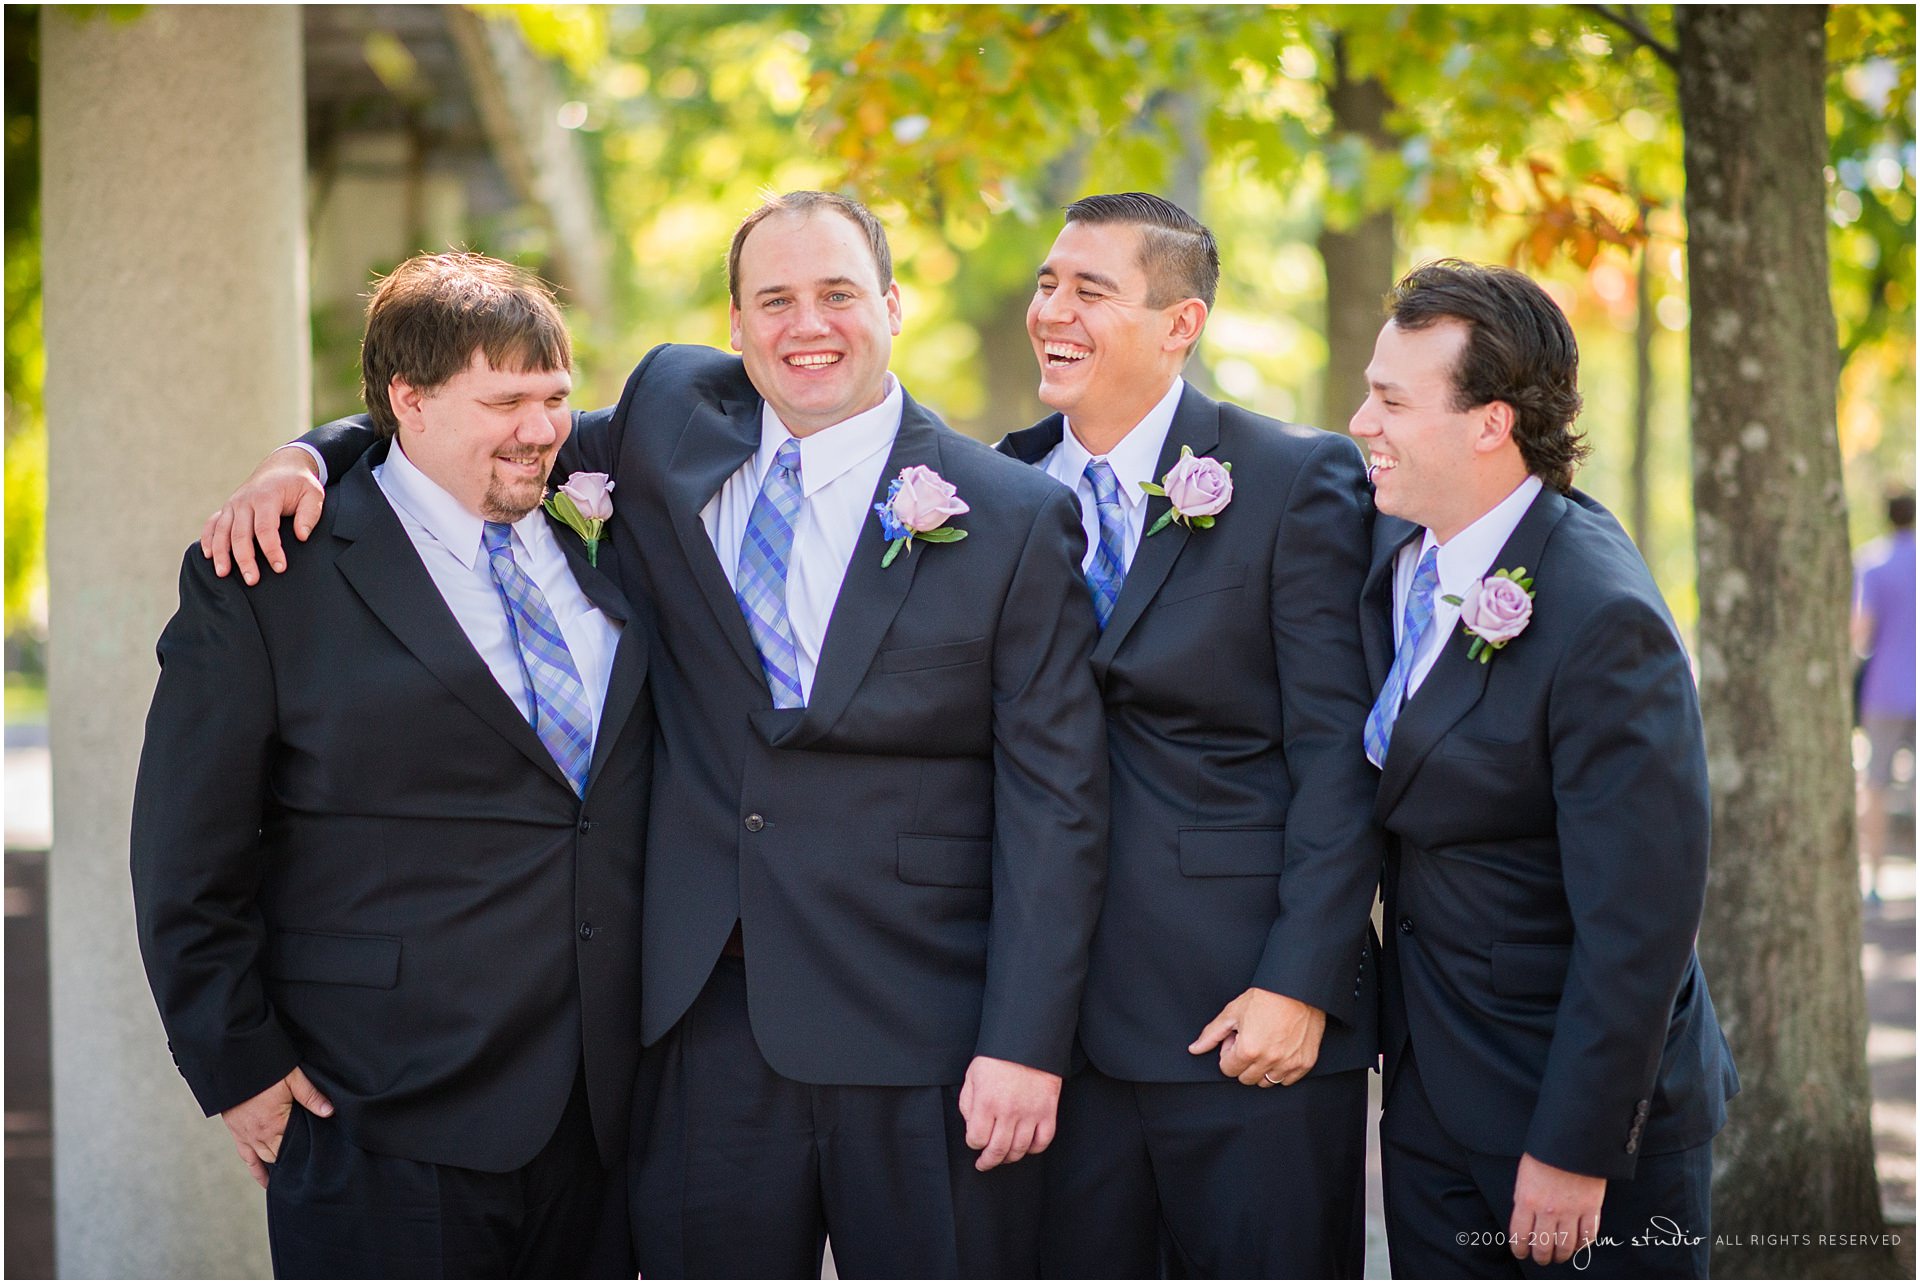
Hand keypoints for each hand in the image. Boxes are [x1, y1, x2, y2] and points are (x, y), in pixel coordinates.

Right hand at [199, 446, 325, 583]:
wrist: (281, 467)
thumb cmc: (299, 483)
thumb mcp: (313, 493)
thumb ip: (310, 514)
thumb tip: (302, 536)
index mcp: (266, 497)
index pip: (266, 528)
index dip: (271, 550)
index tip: (279, 567)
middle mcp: (245, 501)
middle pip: (240, 534)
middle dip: (245, 559)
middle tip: (252, 580)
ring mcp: (233, 505)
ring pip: (222, 531)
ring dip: (221, 554)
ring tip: (223, 574)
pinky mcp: (227, 509)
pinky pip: (212, 524)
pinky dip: (207, 539)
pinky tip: (207, 555)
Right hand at [218, 1067, 333, 1188]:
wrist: (233, 1063)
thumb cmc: (264, 1068)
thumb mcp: (292, 1078)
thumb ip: (311, 1096)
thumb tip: (329, 1112)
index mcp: (275, 1123)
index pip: (295, 1147)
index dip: (306, 1153)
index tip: (318, 1159)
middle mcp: (259, 1135)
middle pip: (280, 1156)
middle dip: (294, 1159)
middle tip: (310, 1165)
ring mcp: (246, 1136)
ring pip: (265, 1159)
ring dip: (278, 1164)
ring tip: (293, 1174)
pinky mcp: (236, 1134)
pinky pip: (247, 1158)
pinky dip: (257, 1170)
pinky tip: (266, 1181)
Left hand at [957, 1055, 1060, 1171]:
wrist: (1029, 1041)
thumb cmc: (998, 1057)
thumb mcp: (973, 1076)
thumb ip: (968, 1103)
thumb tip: (972, 1127)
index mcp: (986, 1102)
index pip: (976, 1139)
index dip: (973, 1143)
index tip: (975, 1140)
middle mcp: (1008, 1111)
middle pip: (997, 1150)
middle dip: (988, 1161)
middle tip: (984, 1164)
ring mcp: (1030, 1113)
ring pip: (1020, 1149)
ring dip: (1009, 1157)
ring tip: (1004, 1156)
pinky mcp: (1048, 1111)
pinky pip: (1043, 1141)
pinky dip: (1034, 1148)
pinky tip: (1026, 1146)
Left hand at [1188, 987, 1325, 1085]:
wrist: (1298, 988)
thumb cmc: (1265, 997)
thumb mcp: (1233, 1012)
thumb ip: (1211, 1034)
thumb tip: (1194, 1049)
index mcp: (1248, 1050)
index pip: (1228, 1070)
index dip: (1229, 1053)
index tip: (1237, 1039)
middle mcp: (1268, 1060)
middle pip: (1246, 1079)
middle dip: (1243, 1062)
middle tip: (1251, 1041)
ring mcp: (1288, 1064)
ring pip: (1266, 1082)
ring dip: (1262, 1068)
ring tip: (1265, 1045)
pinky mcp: (1305, 1063)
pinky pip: (1287, 1080)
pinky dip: (1282, 1070)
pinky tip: (1281, 1051)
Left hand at [1509, 1153, 1604, 1265]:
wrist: (1571, 1139)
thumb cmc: (1545, 1152)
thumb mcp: (1524, 1175)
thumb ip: (1524, 1199)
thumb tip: (1525, 1219)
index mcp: (1526, 1201)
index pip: (1520, 1235)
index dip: (1520, 1248)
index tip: (1521, 1252)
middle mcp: (1547, 1211)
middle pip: (1543, 1246)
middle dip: (1541, 1256)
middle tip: (1541, 1258)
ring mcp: (1571, 1212)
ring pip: (1565, 1246)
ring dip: (1561, 1255)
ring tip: (1559, 1256)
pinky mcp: (1591, 1209)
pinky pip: (1588, 1236)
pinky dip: (1583, 1244)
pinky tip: (1579, 1245)